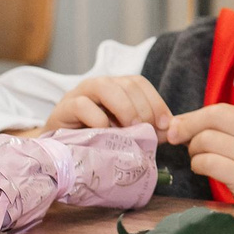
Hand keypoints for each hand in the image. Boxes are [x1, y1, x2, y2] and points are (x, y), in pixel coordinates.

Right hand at [46, 74, 169, 130]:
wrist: (61, 150)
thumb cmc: (96, 140)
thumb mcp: (125, 134)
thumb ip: (148, 130)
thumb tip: (172, 131)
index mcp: (116, 88)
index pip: (140, 83)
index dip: (156, 101)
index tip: (166, 124)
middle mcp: (99, 86)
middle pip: (127, 83)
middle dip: (143, 106)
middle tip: (148, 129)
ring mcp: (80, 94)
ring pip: (104, 86)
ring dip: (124, 107)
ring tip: (131, 127)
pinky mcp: (64, 108)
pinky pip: (82, 105)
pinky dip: (97, 119)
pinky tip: (105, 133)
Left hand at [162, 103, 233, 211]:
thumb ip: (229, 134)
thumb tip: (183, 124)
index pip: (222, 110)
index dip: (194, 115)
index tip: (178, 124)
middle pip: (213, 117)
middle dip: (187, 126)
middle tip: (174, 138)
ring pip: (206, 140)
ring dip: (193, 151)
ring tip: (197, 160)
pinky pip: (208, 162)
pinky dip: (197, 166)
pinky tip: (202, 171)